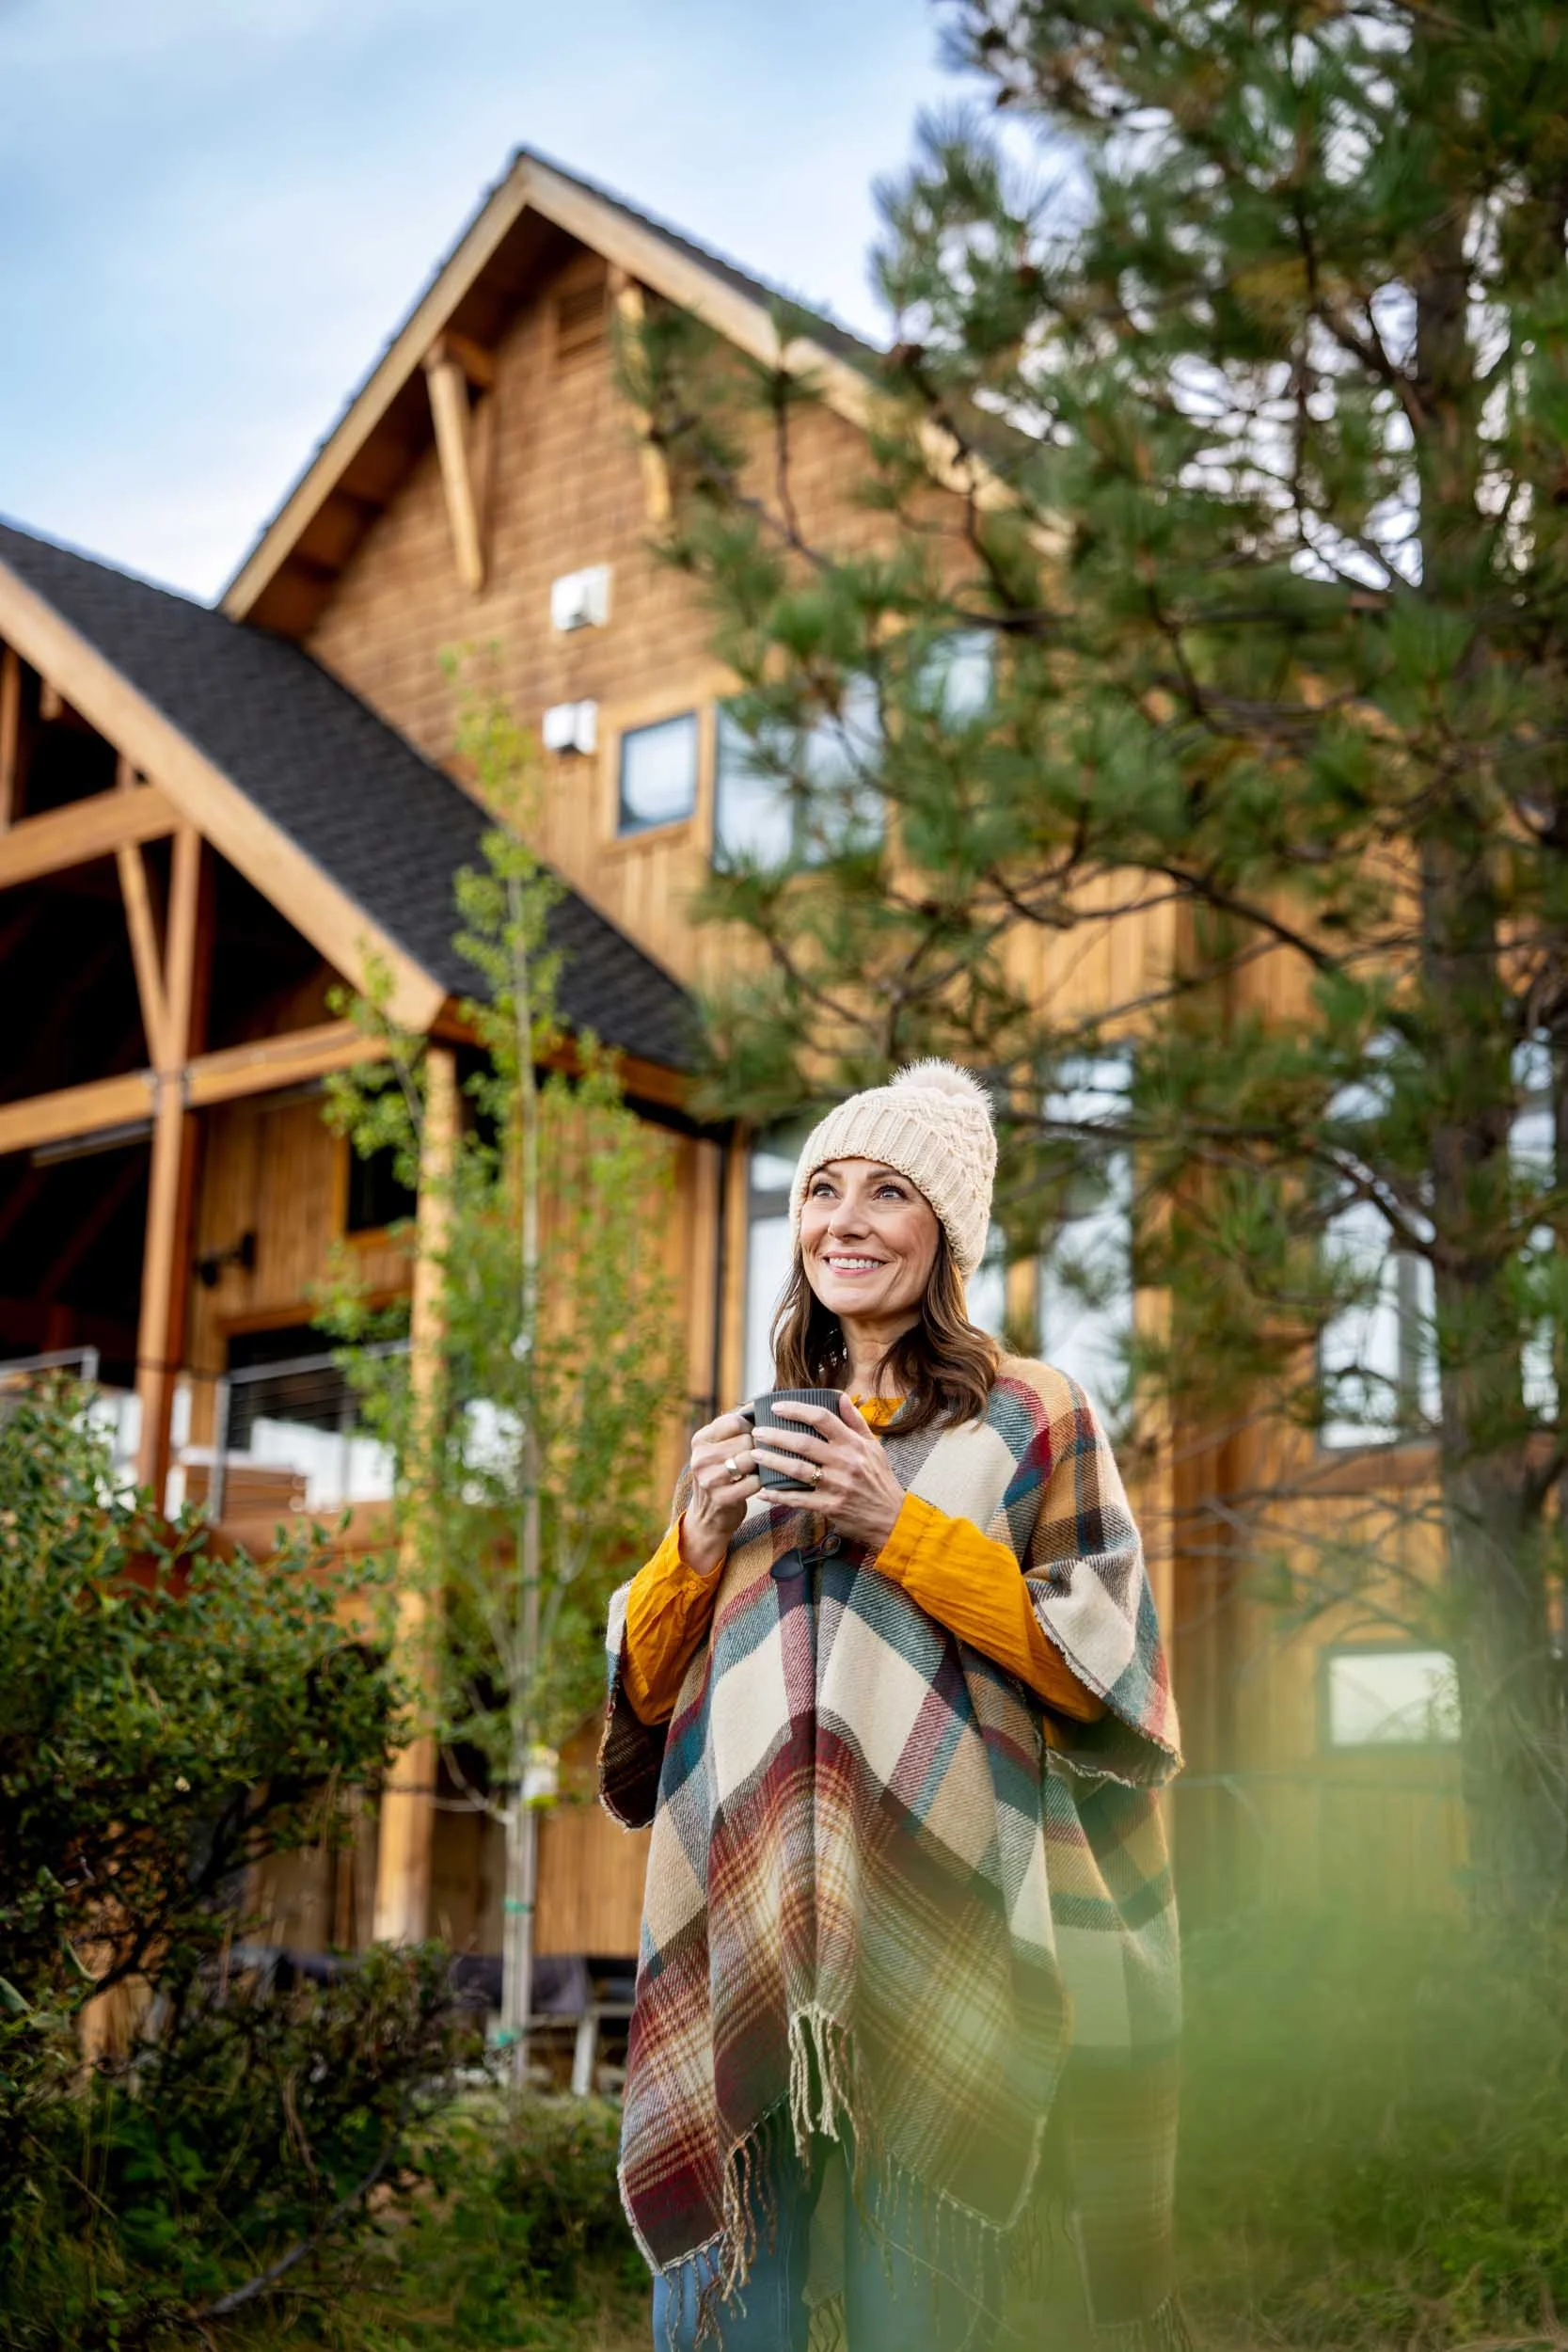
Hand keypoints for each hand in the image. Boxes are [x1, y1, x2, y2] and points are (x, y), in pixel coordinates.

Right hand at [681, 1408, 760, 1576]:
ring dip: (761, 1464)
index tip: (755, 1436)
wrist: (708, 1518)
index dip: (751, 1427)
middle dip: (759, 1447)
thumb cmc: (722, 1475)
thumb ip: (734, 1427)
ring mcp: (709, 1479)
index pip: (734, 1420)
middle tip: (760, 1455)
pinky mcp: (722, 1498)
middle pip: (746, 1440)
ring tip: (761, 1467)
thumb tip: (761, 1401)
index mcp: (700, 1440)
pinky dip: (761, 1482)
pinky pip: (754, 1482)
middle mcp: (700, 1458)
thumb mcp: (718, 1449)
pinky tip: (760, 1483)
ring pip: (750, 1459)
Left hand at [751, 1395, 905, 1555]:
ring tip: (754, 1455)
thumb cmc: (880, 1480)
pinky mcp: (830, 1507)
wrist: (893, 1518)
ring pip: (797, 1469)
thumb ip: (856, 1422)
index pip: (822, 1418)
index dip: (797, 1410)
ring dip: (772, 1462)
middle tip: (757, 1431)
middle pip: (803, 1443)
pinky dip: (779, 1495)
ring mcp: (836, 1485)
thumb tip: (841, 1396)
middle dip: (776, 1435)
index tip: (777, 1407)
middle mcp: (845, 1462)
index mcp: (854, 1444)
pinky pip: (799, 1499)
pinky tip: (763, 1491)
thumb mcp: (874, 1447)